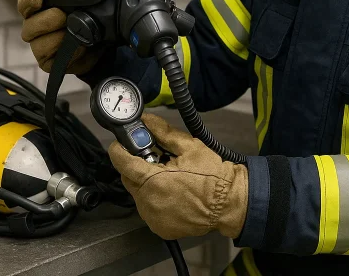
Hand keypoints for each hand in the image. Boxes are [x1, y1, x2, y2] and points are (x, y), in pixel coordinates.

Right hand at [17, 0, 105, 73]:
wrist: (102, 41)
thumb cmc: (88, 16)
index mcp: (39, 8)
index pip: (25, 3)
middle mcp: (35, 27)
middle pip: (29, 26)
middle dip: (48, 20)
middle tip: (64, 16)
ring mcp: (39, 46)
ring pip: (39, 45)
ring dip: (59, 39)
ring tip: (77, 33)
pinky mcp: (48, 63)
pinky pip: (51, 61)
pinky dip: (68, 54)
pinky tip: (81, 47)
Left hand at [108, 113, 247, 240]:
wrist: (229, 203)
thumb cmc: (212, 177)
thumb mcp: (188, 146)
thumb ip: (162, 132)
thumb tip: (147, 120)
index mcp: (153, 181)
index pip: (122, 162)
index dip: (119, 149)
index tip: (121, 144)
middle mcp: (149, 202)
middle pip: (128, 178)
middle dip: (138, 167)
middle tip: (157, 160)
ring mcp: (153, 217)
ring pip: (138, 194)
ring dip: (146, 184)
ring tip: (169, 178)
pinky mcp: (159, 227)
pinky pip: (148, 208)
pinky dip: (155, 199)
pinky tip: (172, 193)